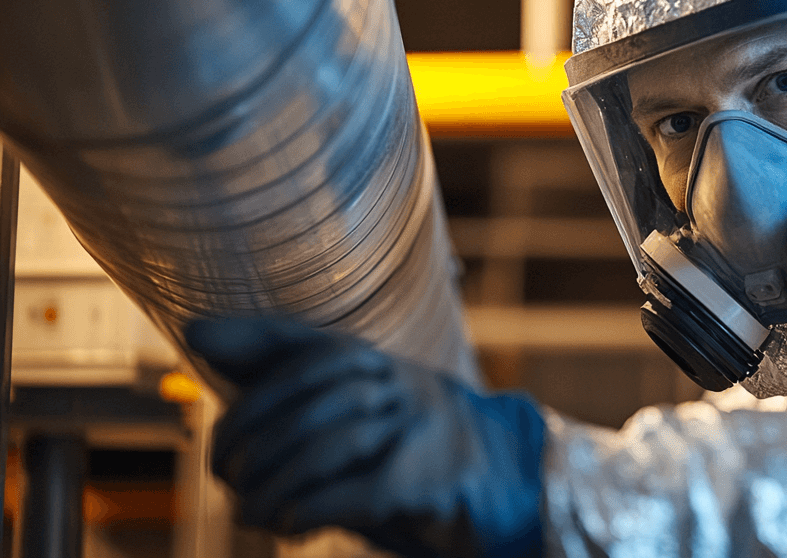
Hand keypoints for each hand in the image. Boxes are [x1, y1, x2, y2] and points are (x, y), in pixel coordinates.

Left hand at [184, 317, 543, 557]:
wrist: (511, 490)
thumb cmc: (416, 457)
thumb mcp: (361, 421)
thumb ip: (299, 401)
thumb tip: (208, 345)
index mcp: (386, 366)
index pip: (312, 344)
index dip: (256, 339)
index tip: (199, 338)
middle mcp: (407, 383)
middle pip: (310, 396)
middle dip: (249, 435)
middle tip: (224, 473)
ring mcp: (423, 427)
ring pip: (328, 444)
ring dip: (272, 484)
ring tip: (248, 511)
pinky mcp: (432, 478)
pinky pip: (354, 490)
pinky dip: (306, 510)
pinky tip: (286, 525)